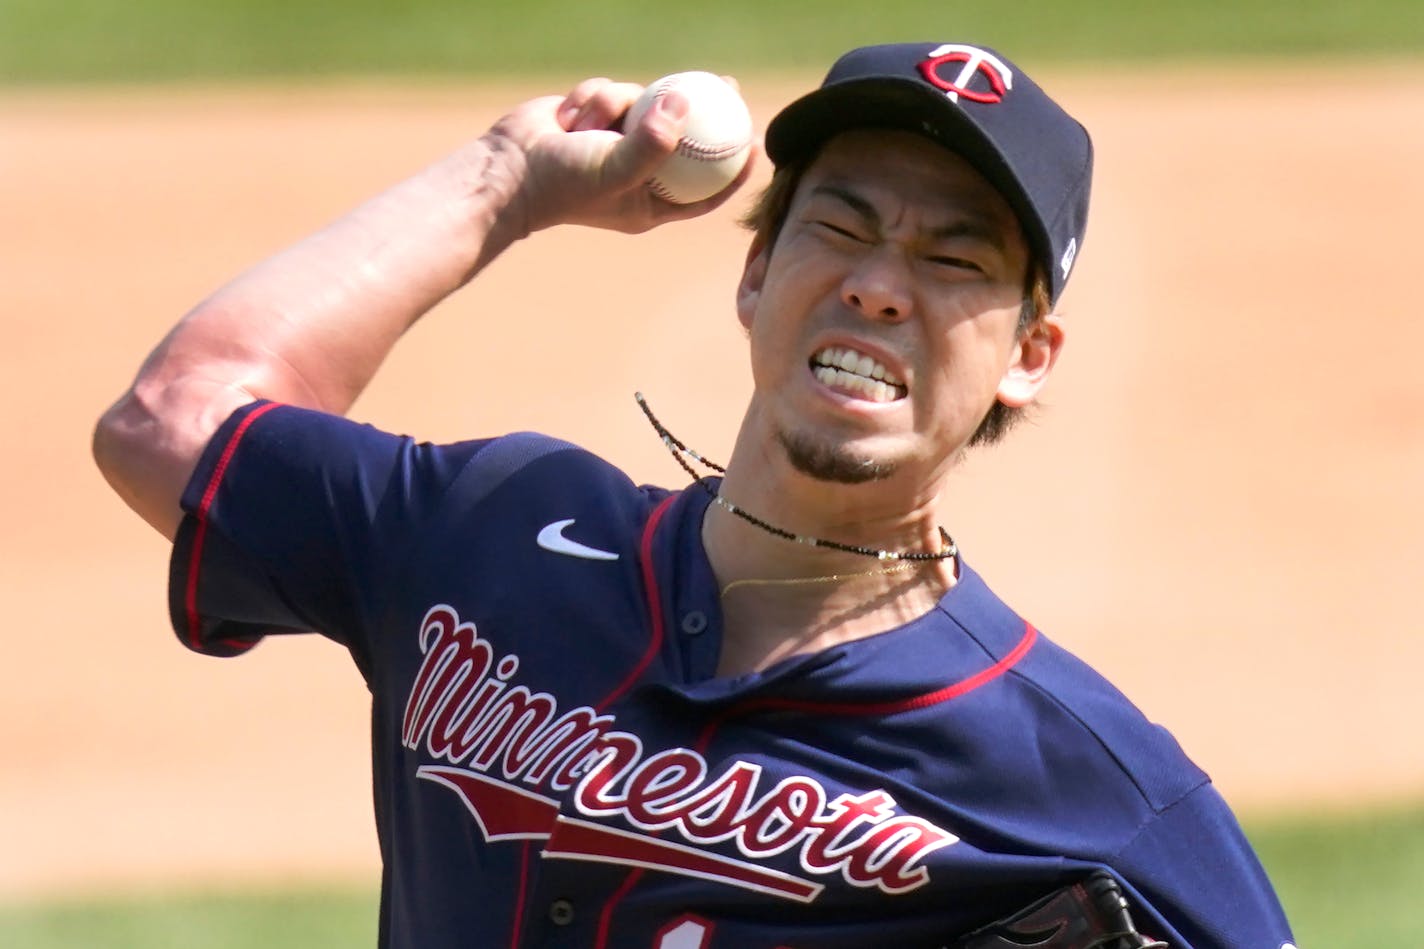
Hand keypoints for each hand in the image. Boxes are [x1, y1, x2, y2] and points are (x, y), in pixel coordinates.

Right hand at [485, 76, 758, 235]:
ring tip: (585, 124)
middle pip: (686, 140)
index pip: (704, 189)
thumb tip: (682, 103)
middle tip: (728, 87)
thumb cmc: (562, 184)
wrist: (506, 170)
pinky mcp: (598, 118)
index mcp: (651, 202)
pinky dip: (594, 98)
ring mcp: (618, 143)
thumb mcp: (614, 169)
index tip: (755, 142)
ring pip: (645, 106)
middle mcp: (639, 173)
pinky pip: (614, 92)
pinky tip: (568, 117)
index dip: (732, 168)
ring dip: (616, 106)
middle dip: (707, 113)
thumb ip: (651, 142)